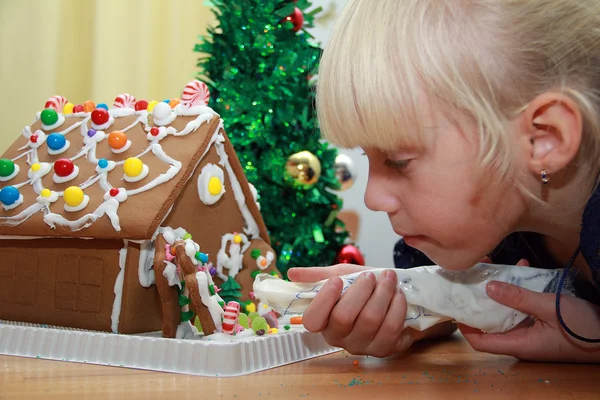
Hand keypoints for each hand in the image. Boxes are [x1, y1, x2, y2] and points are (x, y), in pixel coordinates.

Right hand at [287, 264, 412, 357]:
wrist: (394, 296)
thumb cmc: (363, 288)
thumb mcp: (341, 276)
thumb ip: (318, 275)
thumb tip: (291, 273)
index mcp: (323, 321)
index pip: (312, 321)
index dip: (323, 300)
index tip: (337, 280)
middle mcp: (339, 338)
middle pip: (343, 318)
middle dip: (359, 291)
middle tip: (370, 276)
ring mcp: (361, 346)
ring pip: (370, 320)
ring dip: (382, 294)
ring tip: (389, 278)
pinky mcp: (384, 349)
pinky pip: (390, 328)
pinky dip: (396, 306)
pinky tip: (398, 294)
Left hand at [459, 278, 599, 361]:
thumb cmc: (584, 328)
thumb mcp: (549, 308)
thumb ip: (519, 298)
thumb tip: (488, 287)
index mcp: (519, 344)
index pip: (480, 341)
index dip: (464, 325)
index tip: (454, 303)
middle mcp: (521, 340)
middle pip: (490, 322)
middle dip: (479, 298)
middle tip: (472, 275)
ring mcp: (531, 331)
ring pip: (506, 310)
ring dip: (499, 288)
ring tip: (492, 265)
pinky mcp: (541, 322)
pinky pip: (523, 306)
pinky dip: (519, 288)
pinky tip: (521, 268)